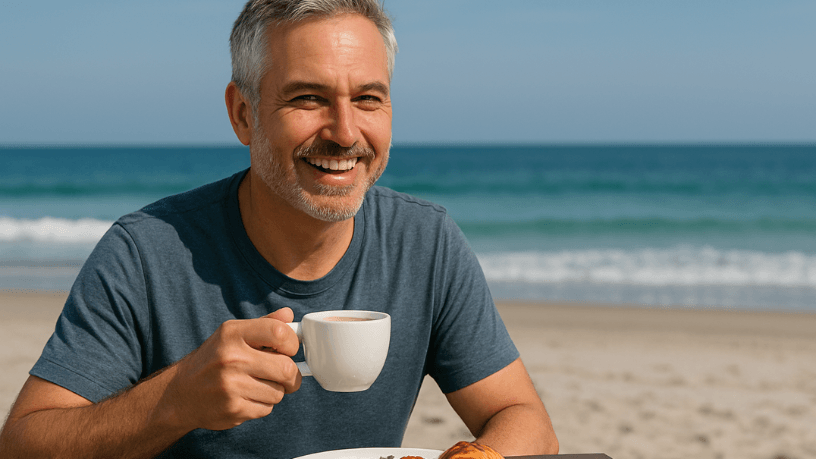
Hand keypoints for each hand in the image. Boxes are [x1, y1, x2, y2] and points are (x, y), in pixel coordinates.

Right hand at [162, 307, 301, 430]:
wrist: (181, 393)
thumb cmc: (214, 360)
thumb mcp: (233, 334)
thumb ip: (263, 324)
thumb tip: (288, 315)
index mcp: (233, 333)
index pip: (279, 333)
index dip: (292, 343)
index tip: (289, 350)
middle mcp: (231, 358)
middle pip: (286, 368)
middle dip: (290, 374)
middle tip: (285, 375)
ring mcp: (231, 385)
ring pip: (279, 392)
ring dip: (275, 391)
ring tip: (258, 385)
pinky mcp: (233, 409)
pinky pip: (267, 408)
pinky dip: (263, 405)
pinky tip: (247, 398)